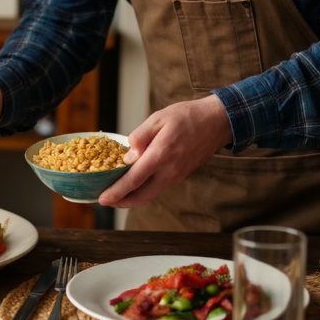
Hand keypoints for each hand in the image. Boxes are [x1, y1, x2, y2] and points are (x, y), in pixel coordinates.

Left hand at [98, 95, 232, 208]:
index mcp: (161, 155)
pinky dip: (144, 191)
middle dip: (121, 202)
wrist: (216, 122)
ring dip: (132, 198)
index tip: (102, 199)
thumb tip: (127, 155)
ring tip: (116, 195)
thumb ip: (140, 136)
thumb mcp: (158, 118)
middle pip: (141, 196)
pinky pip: (159, 188)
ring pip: (150, 195)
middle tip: (105, 200)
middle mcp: (169, 171)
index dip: (116, 192)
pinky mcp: (180, 176)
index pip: (134, 180)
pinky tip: (134, 184)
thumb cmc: (186, 116)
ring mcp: (176, 176)